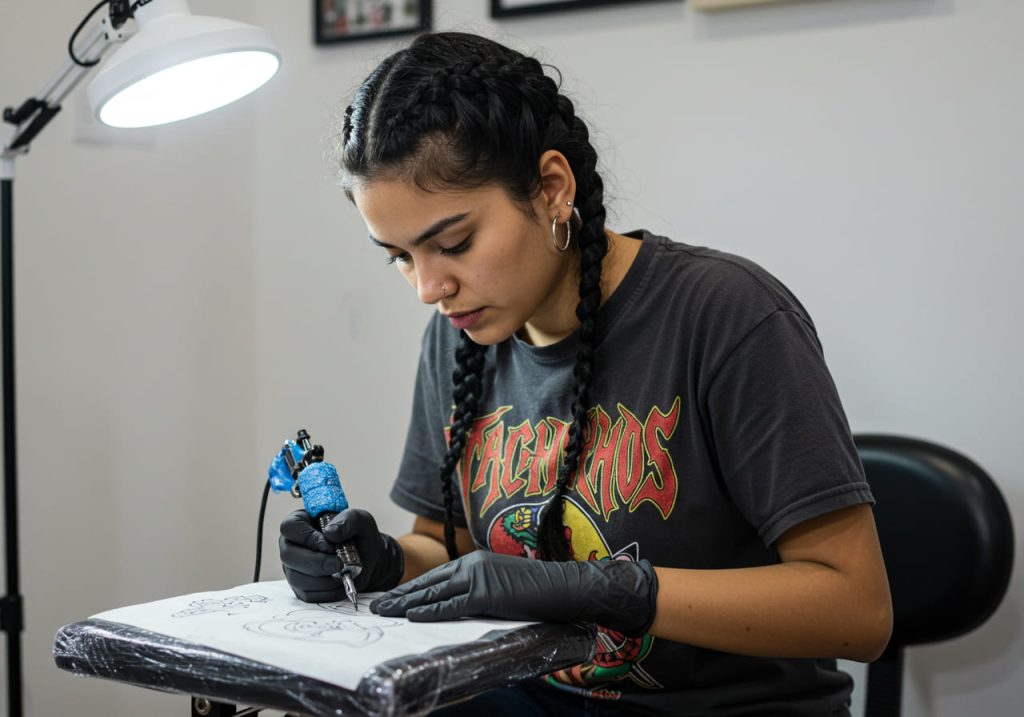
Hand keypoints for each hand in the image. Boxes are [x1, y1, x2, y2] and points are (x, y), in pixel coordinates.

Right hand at [279, 508, 404, 602]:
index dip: (308, 537)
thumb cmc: (360, 536)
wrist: (370, 560)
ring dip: (323, 579)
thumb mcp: (361, 520)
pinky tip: (340, 583)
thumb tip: (330, 533)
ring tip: (342, 572)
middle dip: (316, 562)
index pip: (290, 527)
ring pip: (296, 577)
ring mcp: (294, 567)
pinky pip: (307, 594)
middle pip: (288, 555)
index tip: (329, 545)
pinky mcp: (301, 587)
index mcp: (301, 522)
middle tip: (339, 564)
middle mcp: (292, 544)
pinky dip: (327, 591)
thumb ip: (347, 520)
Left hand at [371, 551, 657, 635]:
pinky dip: (428, 611)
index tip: (393, 596)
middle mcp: (473, 564)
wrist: (565, 587)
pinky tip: (410, 615)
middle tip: (377, 605)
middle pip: (429, 581)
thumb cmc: (539, 592)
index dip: (413, 587)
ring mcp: (479, 577)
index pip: (437, 576)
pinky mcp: (486, 593)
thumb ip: (480, 591)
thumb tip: (460, 604)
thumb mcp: (503, 586)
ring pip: (433, 592)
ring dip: (405, 603)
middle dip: (401, 594)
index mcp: (476, 561)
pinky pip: (450, 605)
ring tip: (384, 611)